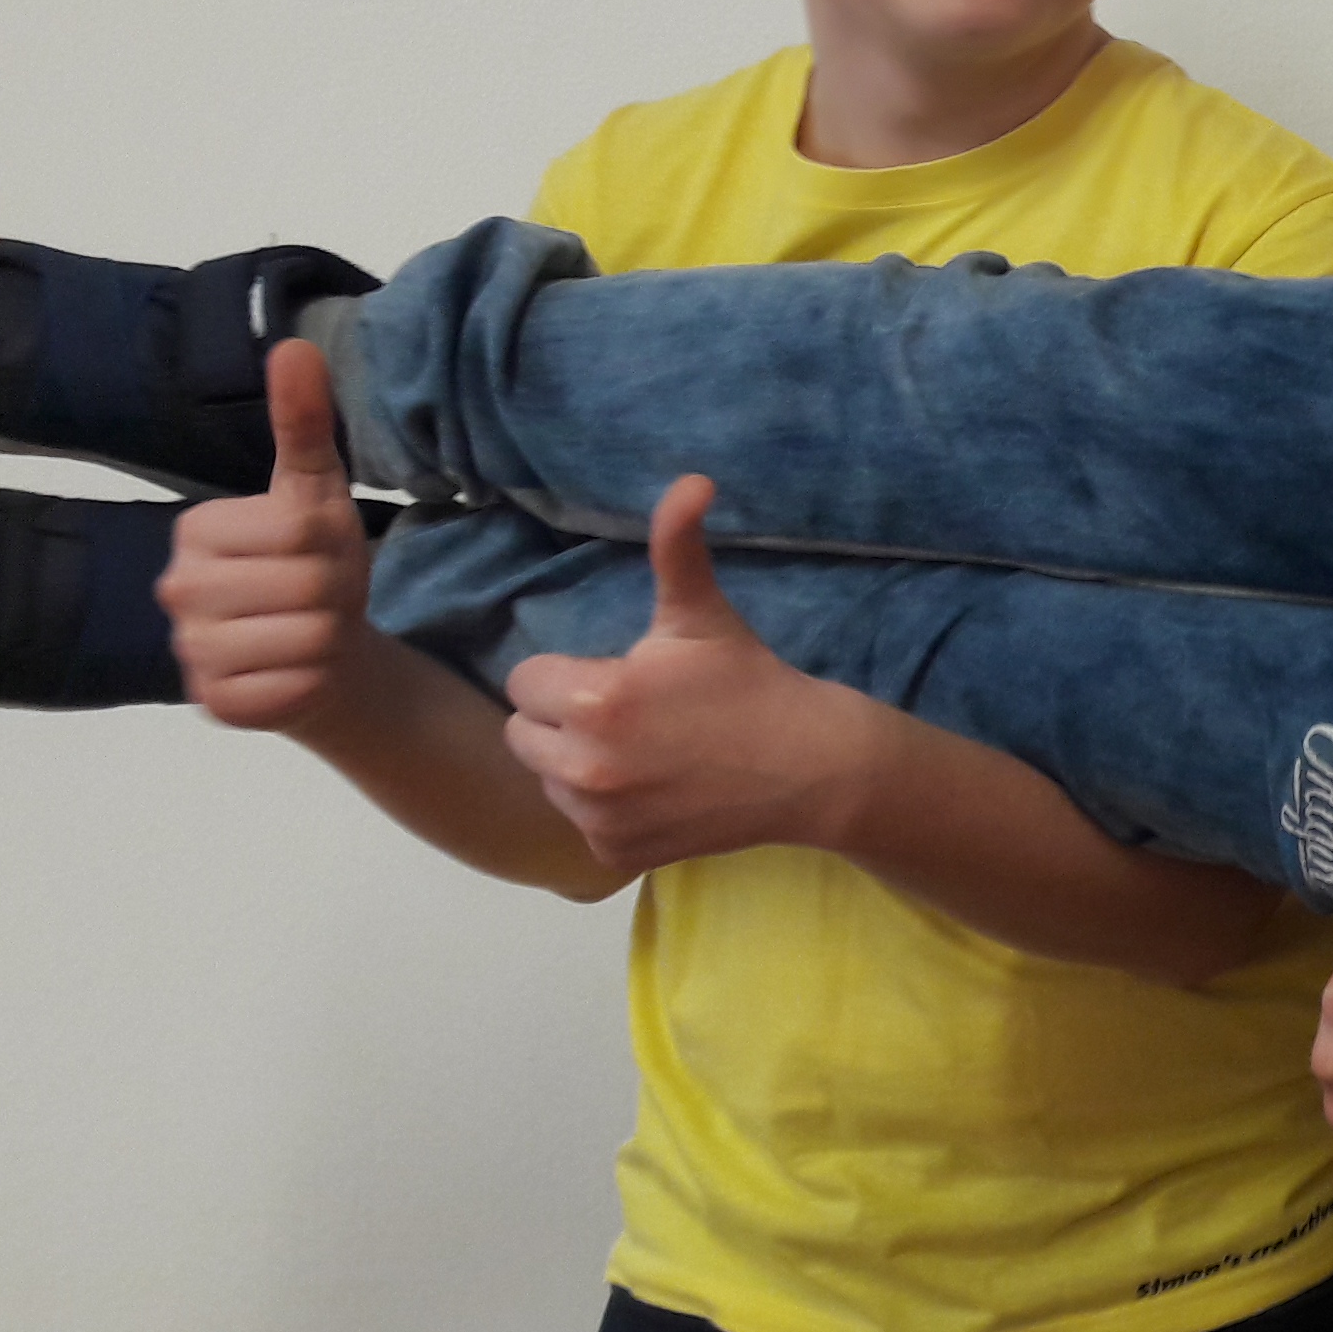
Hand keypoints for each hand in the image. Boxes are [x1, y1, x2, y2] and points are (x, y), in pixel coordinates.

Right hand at [160, 340, 382, 732]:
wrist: (320, 646)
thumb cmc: (314, 562)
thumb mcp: (318, 491)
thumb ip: (303, 422)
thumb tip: (295, 345)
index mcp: (196, 528)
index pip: (299, 530)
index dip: (333, 545)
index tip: (317, 552)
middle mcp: (177, 588)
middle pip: (305, 586)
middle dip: (333, 593)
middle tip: (319, 596)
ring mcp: (189, 649)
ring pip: (304, 639)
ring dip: (328, 637)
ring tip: (310, 629)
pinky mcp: (214, 702)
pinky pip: (292, 688)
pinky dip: (313, 680)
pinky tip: (298, 670)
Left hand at [499, 475, 873, 869]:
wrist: (810, 767)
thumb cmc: (749, 682)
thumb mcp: (703, 613)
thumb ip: (676, 546)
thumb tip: (692, 478)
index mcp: (591, 698)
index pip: (523, 682)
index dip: (568, 674)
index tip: (621, 678)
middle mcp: (582, 765)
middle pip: (521, 734)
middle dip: (561, 721)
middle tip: (627, 716)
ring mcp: (598, 816)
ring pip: (548, 781)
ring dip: (578, 767)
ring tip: (642, 755)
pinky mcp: (614, 853)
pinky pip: (581, 825)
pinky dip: (609, 813)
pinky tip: (656, 794)